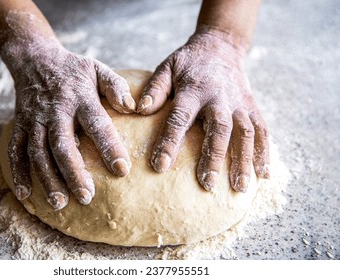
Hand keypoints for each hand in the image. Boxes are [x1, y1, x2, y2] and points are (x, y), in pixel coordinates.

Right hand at [3, 38, 134, 208]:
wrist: (34, 59)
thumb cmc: (73, 69)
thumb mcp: (97, 69)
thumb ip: (115, 86)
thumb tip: (134, 108)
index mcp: (80, 97)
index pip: (97, 124)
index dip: (109, 147)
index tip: (122, 170)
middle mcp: (55, 110)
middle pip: (62, 144)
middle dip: (73, 172)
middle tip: (86, 197)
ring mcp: (34, 119)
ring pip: (38, 152)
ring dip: (48, 179)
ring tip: (60, 203)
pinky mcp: (19, 125)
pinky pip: (15, 151)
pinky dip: (18, 173)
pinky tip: (26, 195)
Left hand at [137, 27, 269, 191]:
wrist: (221, 46)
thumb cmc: (189, 62)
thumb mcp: (167, 67)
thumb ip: (155, 89)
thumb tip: (139, 110)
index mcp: (193, 90)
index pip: (179, 118)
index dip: (169, 142)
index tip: (161, 166)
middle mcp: (219, 98)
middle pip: (219, 129)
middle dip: (214, 157)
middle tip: (207, 185)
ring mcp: (239, 103)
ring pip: (245, 132)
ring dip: (243, 160)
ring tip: (240, 188)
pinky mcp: (252, 107)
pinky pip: (262, 130)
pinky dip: (264, 152)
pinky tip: (264, 174)